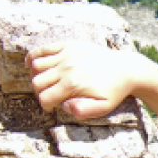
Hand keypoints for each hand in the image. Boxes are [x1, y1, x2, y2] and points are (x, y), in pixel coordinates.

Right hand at [25, 41, 146, 119]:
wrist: (126, 69)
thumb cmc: (113, 91)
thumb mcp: (103, 108)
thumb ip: (82, 111)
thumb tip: (63, 106)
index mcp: (73, 84)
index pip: (45, 97)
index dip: (46, 105)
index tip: (52, 107)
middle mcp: (67, 67)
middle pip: (37, 82)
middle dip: (40, 92)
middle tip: (50, 95)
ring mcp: (67, 54)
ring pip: (36, 65)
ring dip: (35, 76)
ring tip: (45, 83)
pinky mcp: (69, 45)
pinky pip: (42, 49)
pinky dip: (33, 57)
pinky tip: (31, 65)